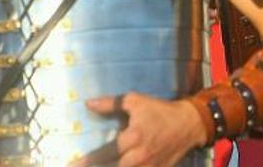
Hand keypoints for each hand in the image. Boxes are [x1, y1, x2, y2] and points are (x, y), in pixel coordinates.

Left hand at [70, 92, 206, 166]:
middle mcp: (139, 156)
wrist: (189, 124)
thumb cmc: (160, 111)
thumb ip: (110, 104)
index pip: (104, 153)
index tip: (73, 163)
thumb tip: (88, 104)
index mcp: (133, 137)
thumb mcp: (135, 101)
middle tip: (79, 166)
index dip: (88, 161)